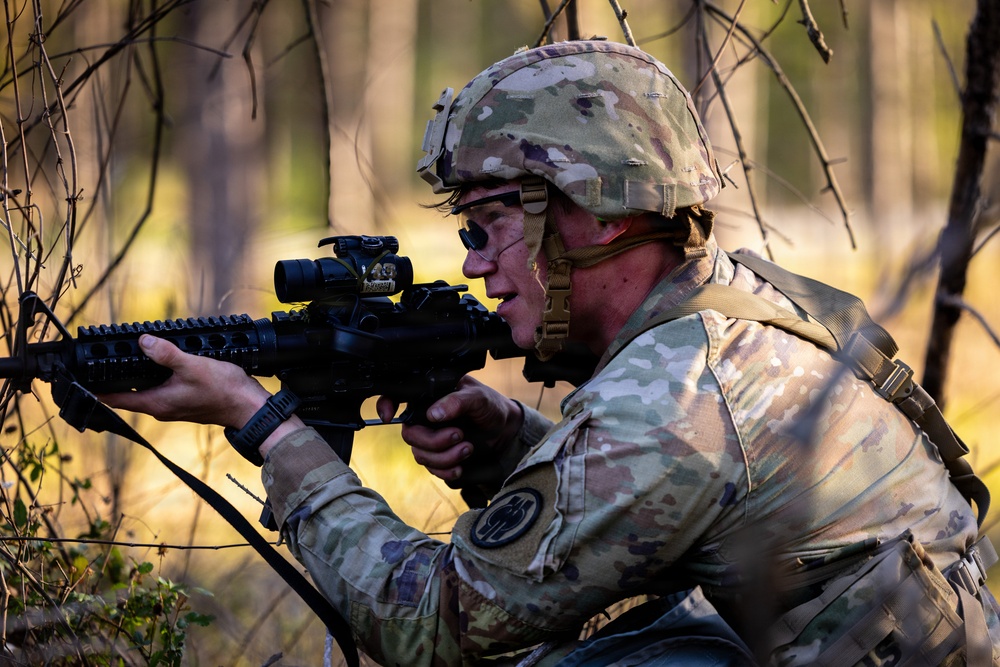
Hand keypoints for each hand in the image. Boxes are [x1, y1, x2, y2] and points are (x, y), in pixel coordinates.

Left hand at [100, 334, 271, 428]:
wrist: (249, 407)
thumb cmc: (223, 391)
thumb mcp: (191, 366)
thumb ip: (165, 354)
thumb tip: (143, 342)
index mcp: (157, 403)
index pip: (116, 399)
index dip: (96, 389)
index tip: (83, 380)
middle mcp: (162, 408)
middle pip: (129, 394)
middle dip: (117, 378)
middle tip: (107, 360)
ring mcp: (174, 406)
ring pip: (147, 391)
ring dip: (139, 376)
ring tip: (135, 356)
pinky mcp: (185, 402)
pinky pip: (163, 390)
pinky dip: (157, 378)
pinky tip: (164, 364)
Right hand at [376, 376, 522, 480]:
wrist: (504, 430)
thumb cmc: (490, 406)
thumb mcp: (478, 397)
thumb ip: (456, 401)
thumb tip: (433, 414)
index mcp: (430, 396)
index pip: (397, 396)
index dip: (385, 404)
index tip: (389, 416)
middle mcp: (425, 418)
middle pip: (410, 434)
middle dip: (434, 441)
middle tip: (459, 434)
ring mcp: (430, 439)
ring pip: (420, 455)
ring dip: (444, 457)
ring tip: (468, 447)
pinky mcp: (439, 458)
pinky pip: (432, 469)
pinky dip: (447, 470)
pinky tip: (462, 465)